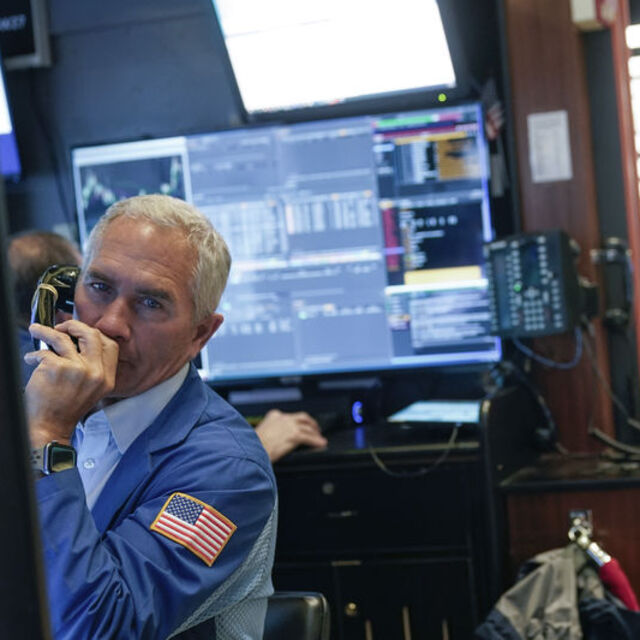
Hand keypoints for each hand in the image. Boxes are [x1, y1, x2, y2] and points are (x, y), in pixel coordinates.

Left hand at [24, 320, 118, 447]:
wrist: (50, 427)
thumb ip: (93, 367)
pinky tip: (31, 360)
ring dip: (45, 331)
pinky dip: (33, 355)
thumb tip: (79, 341)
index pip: (110, 345)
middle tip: (61, 327)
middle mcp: (96, 373)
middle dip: (74, 326)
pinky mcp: (57, 368)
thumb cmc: (66, 408)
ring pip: (62, 337)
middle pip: (91, 335)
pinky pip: (43, 352)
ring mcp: (77, 369)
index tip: (82, 332)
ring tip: (37, 331)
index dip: (96, 334)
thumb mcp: (92, 389)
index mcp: (107, 378)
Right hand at [255, 410, 326, 461]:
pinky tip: (320, 444)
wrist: (250, 449)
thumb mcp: (260, 433)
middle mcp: (283, 418)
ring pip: (307, 427)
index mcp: (273, 415)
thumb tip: (275, 439)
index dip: (297, 421)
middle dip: (311, 422)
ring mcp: (289, 426)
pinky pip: (309, 437)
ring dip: (315, 433)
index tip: (300, 424)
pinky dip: (316, 441)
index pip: (289, 415)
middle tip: (315, 428)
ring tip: (320, 437)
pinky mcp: (294, 435)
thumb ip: (270, 432)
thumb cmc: (252, 445)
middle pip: (302, 417)